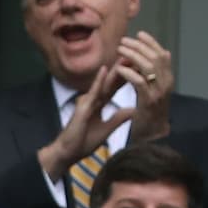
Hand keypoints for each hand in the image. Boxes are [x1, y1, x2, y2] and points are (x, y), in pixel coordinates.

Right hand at [38, 64, 131, 181]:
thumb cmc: (83, 143)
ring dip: (114, 70)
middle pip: (111, 82)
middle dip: (123, 69)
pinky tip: (105, 70)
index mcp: (98, 105)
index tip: (139, 67)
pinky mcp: (82, 108)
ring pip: (103, 84)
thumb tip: (134, 110)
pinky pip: (92, 93)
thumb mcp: (107, 130)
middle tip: (136, 55)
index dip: (127, 77)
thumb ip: (118, 119)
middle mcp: (92, 100)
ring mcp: (86, 102)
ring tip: (125, 56)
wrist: (67, 153)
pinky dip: (98, 81)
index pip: (115, 88)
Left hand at [117, 32, 172, 142]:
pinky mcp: (148, 101)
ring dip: (132, 56)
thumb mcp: (155, 91)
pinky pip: (139, 82)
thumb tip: (161, 55)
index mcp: (168, 79)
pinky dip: (129, 73)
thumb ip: (156, 75)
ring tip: (120, 50)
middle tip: (124, 41)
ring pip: (148, 67)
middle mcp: (167, 83)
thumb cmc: (150, 114)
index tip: (139, 34)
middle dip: (139, 46)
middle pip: (155, 57)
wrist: (152, 136)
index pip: (162, 54)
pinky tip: (119, 68)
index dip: (151, 43)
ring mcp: (159, 92)